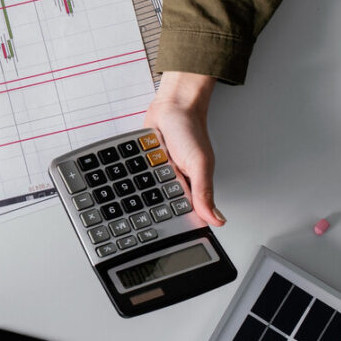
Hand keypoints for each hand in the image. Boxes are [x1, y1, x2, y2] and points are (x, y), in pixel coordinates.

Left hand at [143, 71, 225, 226]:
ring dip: (135, 195)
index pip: (181, 214)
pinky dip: (128, 179)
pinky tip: (122, 183)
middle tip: (139, 216)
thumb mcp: (200, 164)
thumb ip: (205, 192)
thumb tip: (217, 220)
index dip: (171, 225)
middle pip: (158, 207)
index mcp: (191, 188)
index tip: (158, 234)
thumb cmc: (191, 131)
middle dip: (148, 210)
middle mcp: (173, 183)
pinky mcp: (143, 164)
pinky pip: (133, 177)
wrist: (171, 106)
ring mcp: (156, 174)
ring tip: (128, 200)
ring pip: (142, 194)